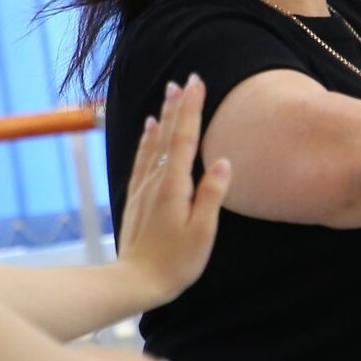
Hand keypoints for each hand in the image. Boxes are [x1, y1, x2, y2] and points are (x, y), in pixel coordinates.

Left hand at [114, 77, 232, 310]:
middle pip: (169, 135)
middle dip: (179, 106)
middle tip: (185, 79)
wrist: (135, 281)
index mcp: (175, 186)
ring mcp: (144, 188)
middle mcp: (156, 181)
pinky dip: (148, 139)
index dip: (192, 109)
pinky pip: (143, 159)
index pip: (186, 138)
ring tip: (169, 94)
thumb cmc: (175, 263)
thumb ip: (212, 196)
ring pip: (155, 143)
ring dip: (164, 117)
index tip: (198, 83)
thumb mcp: (202, 233)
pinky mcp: (136, 197)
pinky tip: (150, 129)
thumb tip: (224, 162)